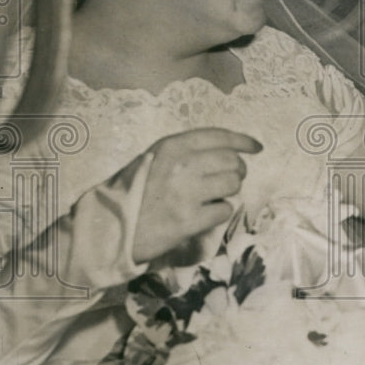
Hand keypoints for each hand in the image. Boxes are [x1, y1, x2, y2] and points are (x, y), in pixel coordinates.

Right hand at [125, 128, 262, 262]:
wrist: (108, 229)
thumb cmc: (131, 193)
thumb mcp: (152, 159)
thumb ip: (184, 152)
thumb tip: (226, 151)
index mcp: (171, 146)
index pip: (219, 136)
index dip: (243, 141)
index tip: (257, 148)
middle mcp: (182, 164)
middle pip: (232, 161)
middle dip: (238, 170)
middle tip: (232, 179)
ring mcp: (186, 192)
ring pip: (233, 184)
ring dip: (229, 191)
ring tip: (213, 197)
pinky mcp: (189, 220)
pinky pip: (224, 210)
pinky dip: (219, 213)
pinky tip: (205, 214)